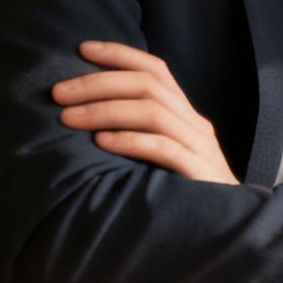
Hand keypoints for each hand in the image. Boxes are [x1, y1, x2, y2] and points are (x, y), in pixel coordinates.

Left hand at [52, 41, 238, 184]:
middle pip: (148, 86)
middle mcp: (195, 125)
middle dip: (98, 83)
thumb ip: (139, 134)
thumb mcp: (162, 158)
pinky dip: (129, 141)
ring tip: (67, 118)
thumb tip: (86, 115)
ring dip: (104, 109)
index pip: (156, 70)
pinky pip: (163, 148)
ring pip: (152, 111)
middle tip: (58, 92)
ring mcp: (199, 148)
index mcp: (186, 116)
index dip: (119, 54)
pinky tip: (100, 142)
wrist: (224, 233)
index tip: (82, 48)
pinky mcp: (199, 174)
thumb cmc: (181, 197)